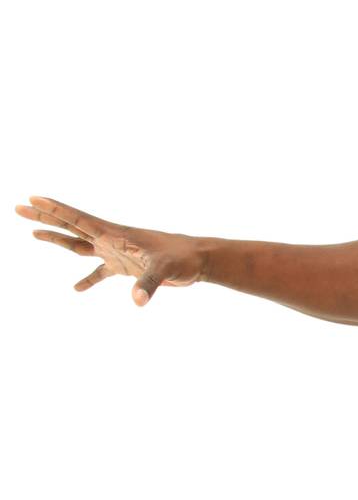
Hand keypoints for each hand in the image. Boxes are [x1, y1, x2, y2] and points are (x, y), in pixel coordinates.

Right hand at [14, 195, 206, 305]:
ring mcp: (117, 252)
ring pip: (79, 244)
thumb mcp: (165, 270)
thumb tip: (137, 300)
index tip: (32, 198)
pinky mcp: (126, 267)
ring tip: (33, 233)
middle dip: (45, 218)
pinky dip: (88, 280)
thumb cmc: (182, 259)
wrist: (197, 261)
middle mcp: (111, 240)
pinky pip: (100, 273)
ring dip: (57, 239)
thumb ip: (148, 284)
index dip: (54, 209)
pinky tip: (76, 289)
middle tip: (18, 207)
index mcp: (114, 234)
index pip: (78, 219)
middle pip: (70, 226)